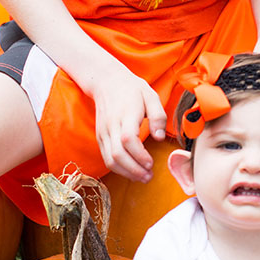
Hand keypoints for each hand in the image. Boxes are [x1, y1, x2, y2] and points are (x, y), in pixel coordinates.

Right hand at [89, 63, 165, 180]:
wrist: (106, 82)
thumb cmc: (132, 89)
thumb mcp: (151, 96)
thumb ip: (158, 116)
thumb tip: (159, 138)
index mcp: (125, 115)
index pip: (128, 140)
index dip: (139, 155)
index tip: (151, 163)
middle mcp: (111, 126)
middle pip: (117, 154)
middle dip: (134, 170)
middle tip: (149, 176)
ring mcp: (103, 133)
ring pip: (110, 160)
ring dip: (126, 173)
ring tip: (142, 177)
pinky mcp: (100, 137)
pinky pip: (106, 158)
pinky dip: (118, 168)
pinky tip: (131, 171)